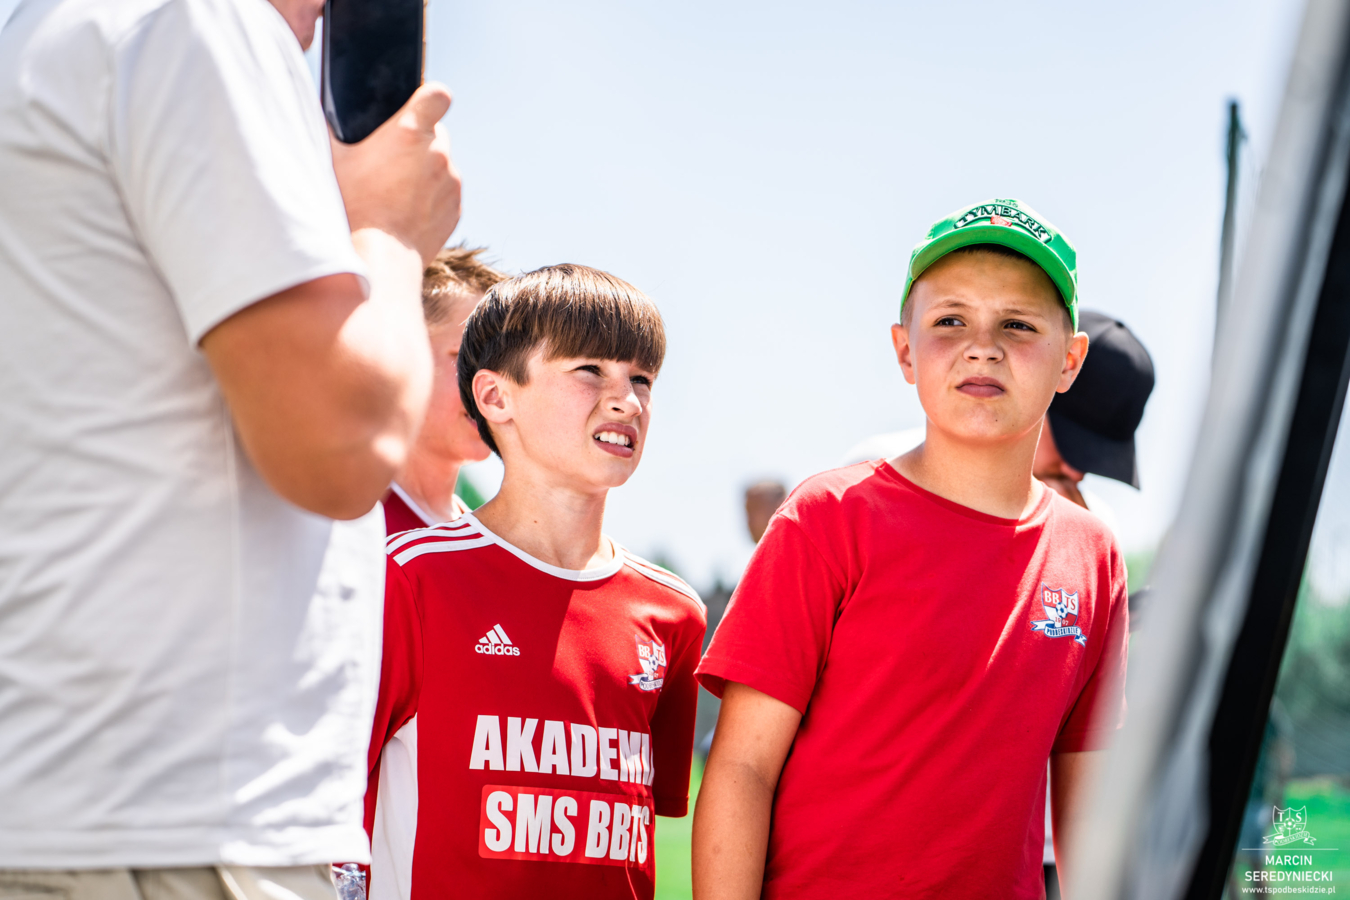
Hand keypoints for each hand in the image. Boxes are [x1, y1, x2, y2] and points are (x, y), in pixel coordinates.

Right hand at [331, 82, 461, 265]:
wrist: (380, 256)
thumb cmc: (352, 207)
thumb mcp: (334, 161)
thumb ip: (333, 130)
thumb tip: (325, 114)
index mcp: (410, 132)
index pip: (438, 95)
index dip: (430, 99)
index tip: (419, 108)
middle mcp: (438, 153)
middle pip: (436, 132)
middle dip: (419, 141)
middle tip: (392, 160)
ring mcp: (451, 182)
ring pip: (442, 164)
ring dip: (426, 170)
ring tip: (396, 191)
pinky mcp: (456, 208)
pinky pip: (446, 192)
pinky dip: (432, 196)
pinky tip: (407, 210)